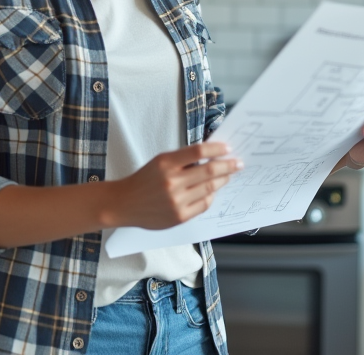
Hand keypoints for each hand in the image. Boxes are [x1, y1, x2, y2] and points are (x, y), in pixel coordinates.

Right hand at [110, 142, 243, 229]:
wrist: (125, 204)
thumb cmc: (144, 180)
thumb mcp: (160, 162)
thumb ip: (183, 159)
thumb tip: (211, 155)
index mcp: (165, 163)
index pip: (198, 151)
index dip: (216, 149)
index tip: (228, 147)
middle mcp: (171, 182)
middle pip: (209, 171)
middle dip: (228, 165)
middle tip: (238, 162)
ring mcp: (176, 201)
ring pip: (209, 188)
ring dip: (223, 180)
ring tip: (228, 175)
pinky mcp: (179, 216)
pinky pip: (203, 204)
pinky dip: (211, 196)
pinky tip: (213, 191)